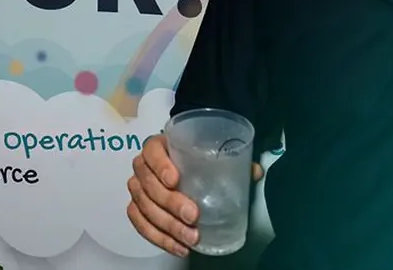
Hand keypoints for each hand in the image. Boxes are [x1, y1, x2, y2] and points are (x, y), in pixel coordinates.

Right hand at [127, 133, 264, 256]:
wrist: (178, 171)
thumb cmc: (194, 161)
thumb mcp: (211, 156)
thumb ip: (233, 161)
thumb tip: (256, 171)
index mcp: (158, 146)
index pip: (152, 151)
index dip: (160, 165)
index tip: (176, 180)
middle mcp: (142, 165)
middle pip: (148, 184)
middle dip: (170, 202)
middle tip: (193, 215)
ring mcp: (137, 188)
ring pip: (143, 206)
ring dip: (167, 225)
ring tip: (190, 237)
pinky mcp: (136, 208)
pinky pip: (139, 224)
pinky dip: (158, 238)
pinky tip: (178, 246)